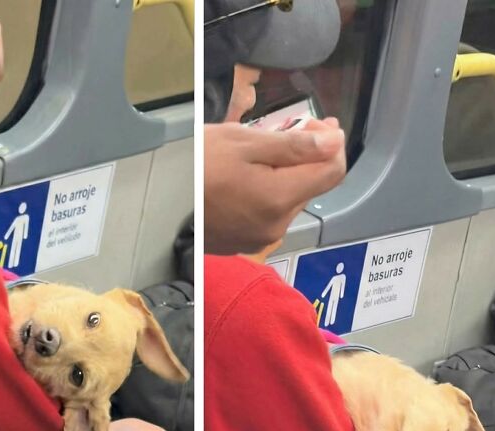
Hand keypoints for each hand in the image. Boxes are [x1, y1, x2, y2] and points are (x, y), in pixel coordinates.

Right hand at [205, 118, 345, 255]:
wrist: (160, 200)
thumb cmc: (197, 166)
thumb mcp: (244, 142)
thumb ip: (295, 145)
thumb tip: (334, 142)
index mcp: (280, 199)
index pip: (333, 171)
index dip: (332, 144)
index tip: (319, 124)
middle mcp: (276, 225)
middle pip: (312, 185)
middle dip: (307, 157)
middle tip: (286, 130)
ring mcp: (261, 237)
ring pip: (291, 199)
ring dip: (286, 174)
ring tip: (260, 153)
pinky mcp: (246, 242)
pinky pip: (270, 213)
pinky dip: (268, 193)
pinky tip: (247, 177)